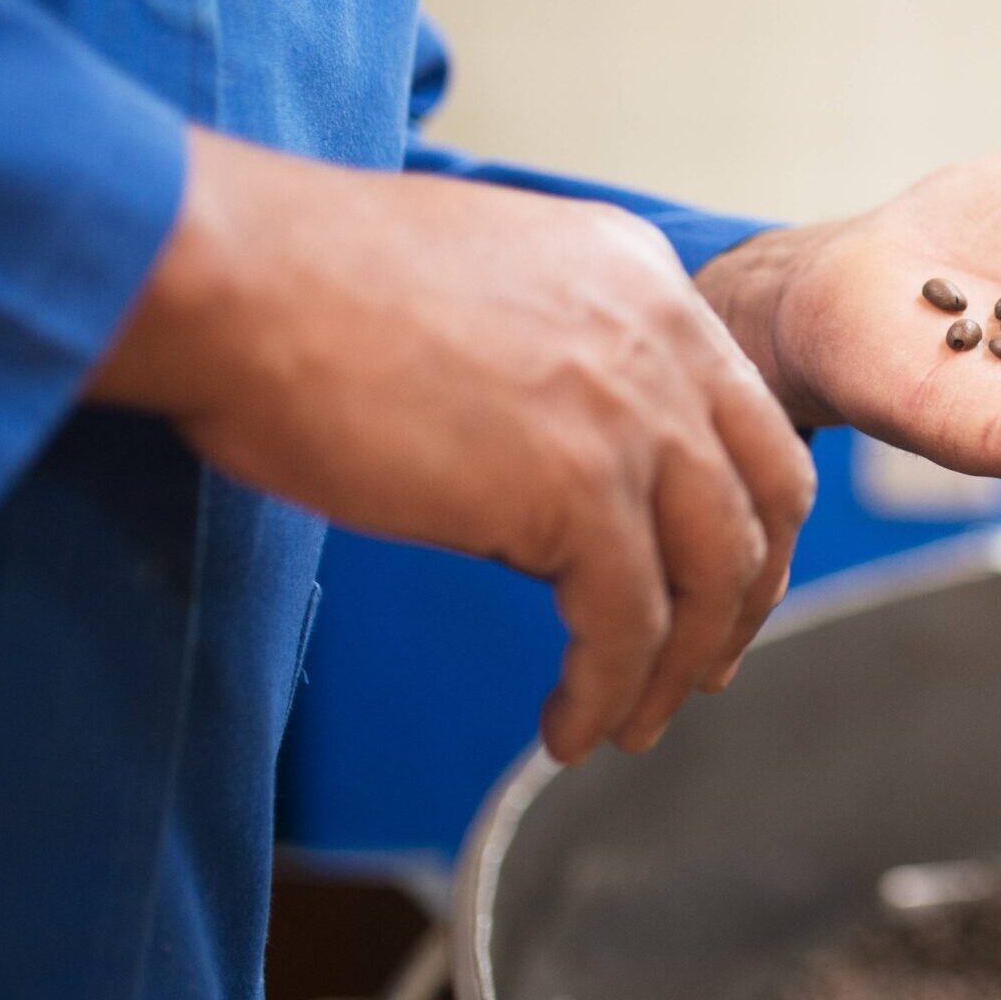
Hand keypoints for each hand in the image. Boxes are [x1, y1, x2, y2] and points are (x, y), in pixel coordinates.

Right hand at [90, 128, 815, 761]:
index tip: (715, 578)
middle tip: (705, 666)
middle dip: (747, 594)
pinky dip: (606, 691)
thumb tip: (551, 477)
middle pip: (766, 492)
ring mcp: (630, 409)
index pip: (742, 409)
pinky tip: (567, 727)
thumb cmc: (301, 284)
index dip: (740, 509)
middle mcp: (662, 333)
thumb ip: (553, 360)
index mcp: (641, 275)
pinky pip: (629, 624)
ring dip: (679, 666)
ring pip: (712, 572)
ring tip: (629, 723)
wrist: (234, 276)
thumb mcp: (484, 288)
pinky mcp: (577, 488)